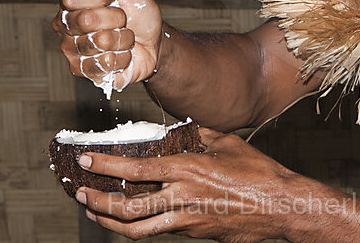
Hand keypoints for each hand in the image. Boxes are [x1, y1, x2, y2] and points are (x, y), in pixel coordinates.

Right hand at [51, 0, 162, 92]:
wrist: (155, 42)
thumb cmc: (138, 14)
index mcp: (70, 4)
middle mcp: (66, 27)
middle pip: (86, 19)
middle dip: (116, 17)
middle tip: (121, 19)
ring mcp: (72, 51)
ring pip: (99, 42)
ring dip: (122, 38)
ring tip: (122, 37)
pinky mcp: (83, 71)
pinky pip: (106, 63)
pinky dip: (123, 57)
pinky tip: (120, 54)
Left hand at [73, 128, 306, 240]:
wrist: (280, 206)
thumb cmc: (258, 171)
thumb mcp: (228, 143)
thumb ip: (201, 135)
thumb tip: (184, 127)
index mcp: (188, 170)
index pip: (136, 171)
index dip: (106, 166)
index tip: (86, 160)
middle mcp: (183, 197)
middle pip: (127, 208)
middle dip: (97, 201)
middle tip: (79, 192)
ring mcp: (187, 220)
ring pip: (137, 229)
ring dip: (109, 222)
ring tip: (94, 212)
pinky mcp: (194, 232)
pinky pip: (160, 230)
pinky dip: (139, 224)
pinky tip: (132, 217)